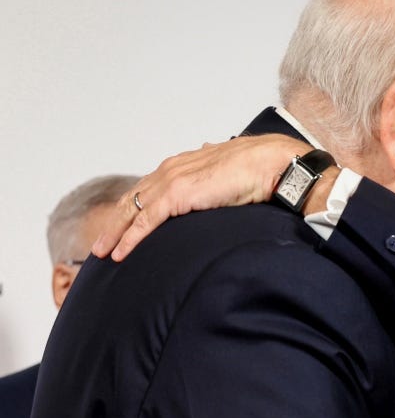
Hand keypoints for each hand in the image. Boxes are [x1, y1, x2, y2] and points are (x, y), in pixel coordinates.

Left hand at [93, 134, 314, 260]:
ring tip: (103, 253)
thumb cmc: (258, 169)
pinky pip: (145, 220)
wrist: (270, 164)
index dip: (132, 208)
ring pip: (132, 210)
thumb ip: (215, 178)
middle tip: (101, 244)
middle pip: (132, 198)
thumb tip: (216, 183)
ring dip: (115, 233)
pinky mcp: (176, 195)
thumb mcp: (227, 173)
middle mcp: (170, 170)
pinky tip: (121, 253)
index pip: (147, 189)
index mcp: (182, 165)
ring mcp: (171, 181)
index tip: (121, 226)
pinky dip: (130, 237)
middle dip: (114, 223)